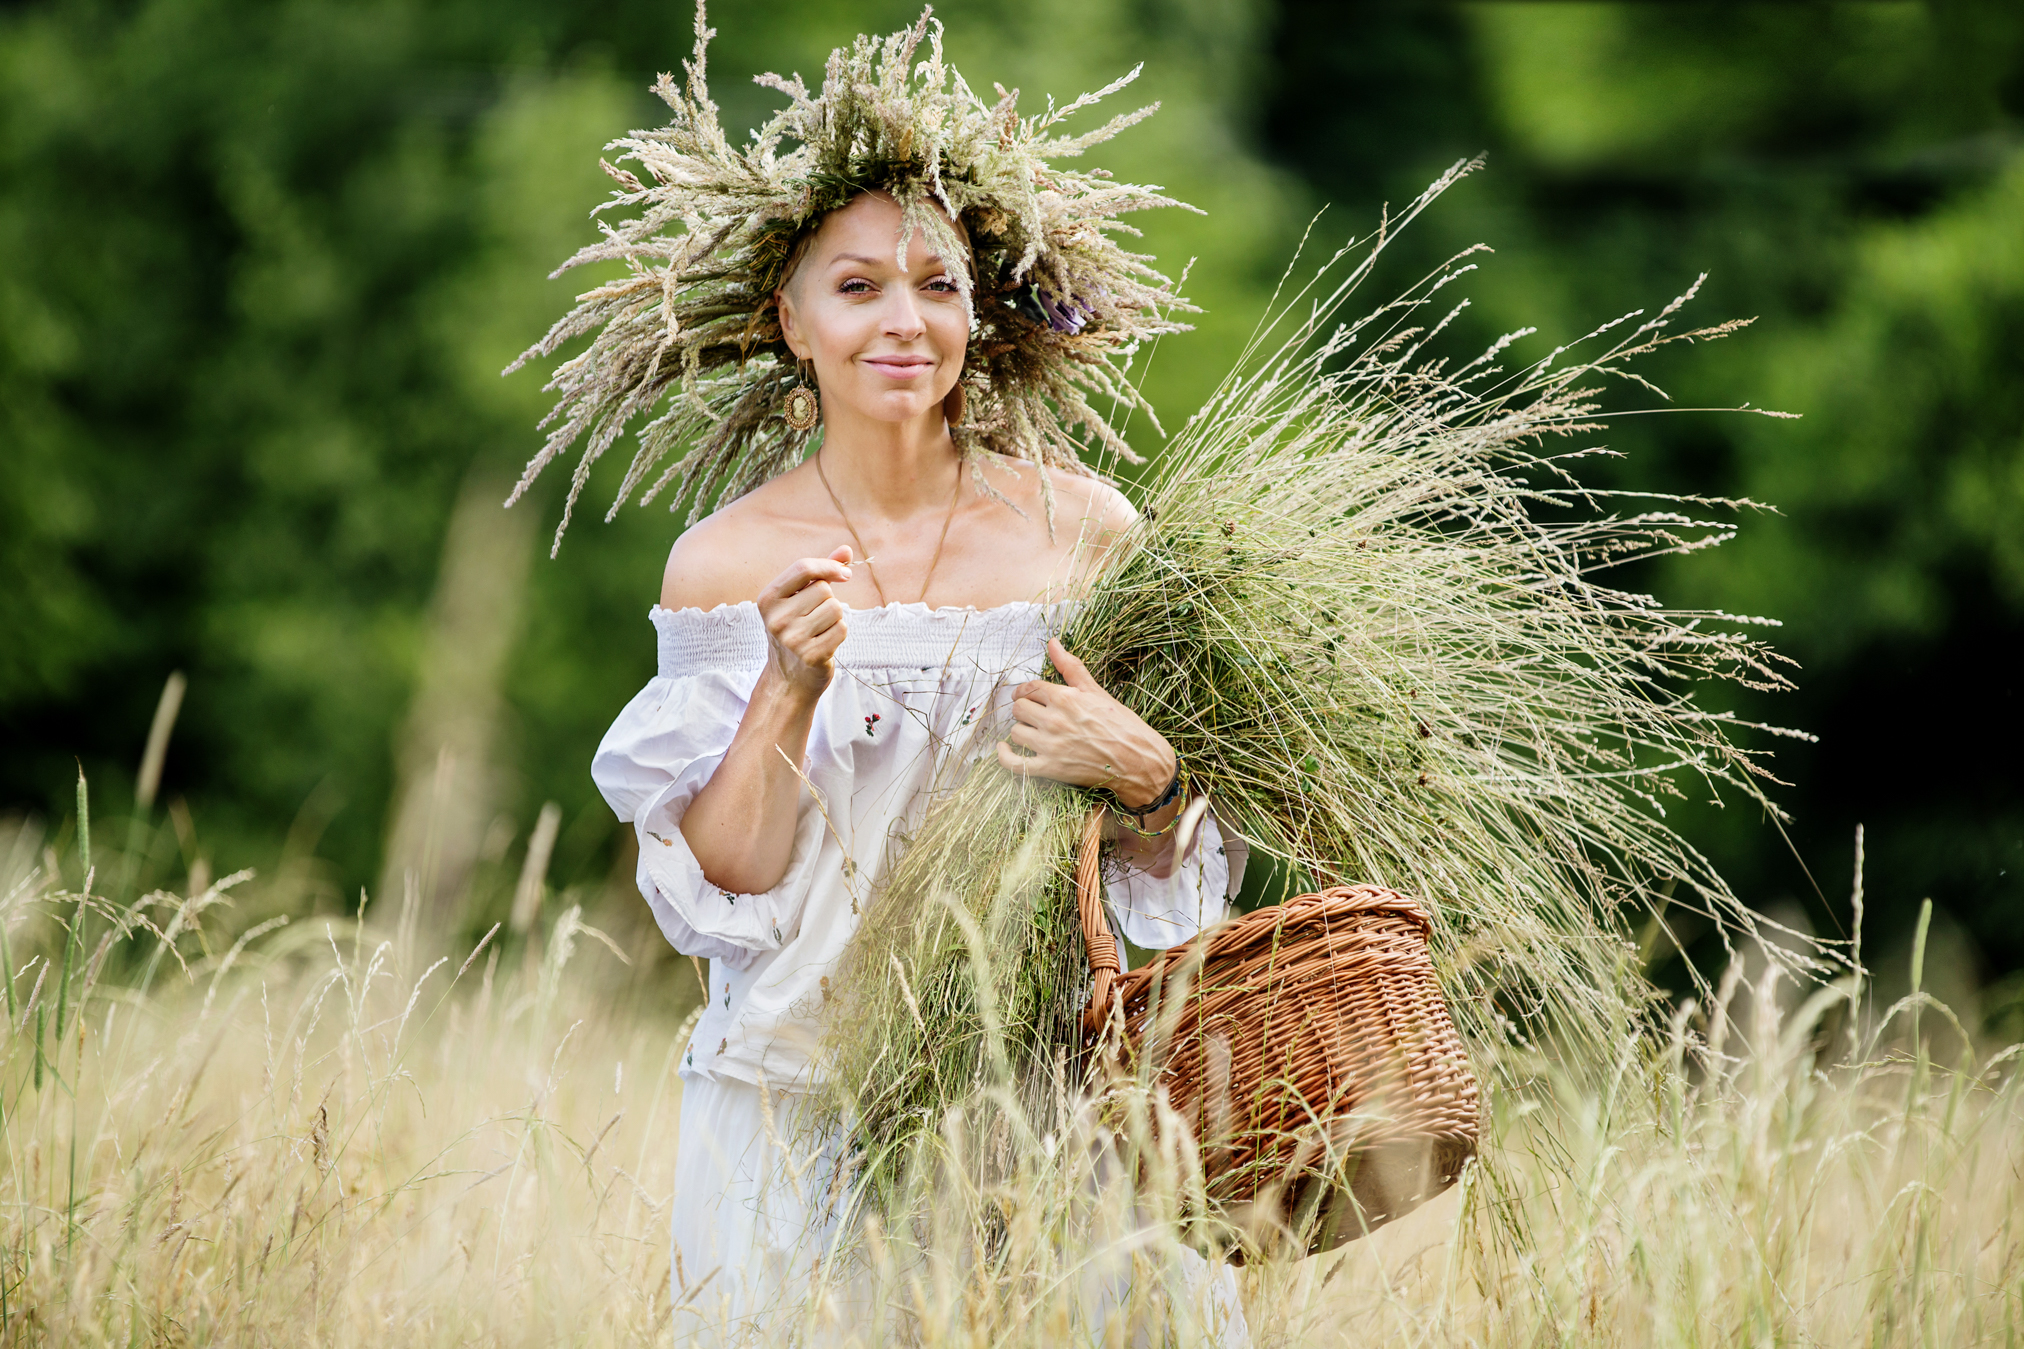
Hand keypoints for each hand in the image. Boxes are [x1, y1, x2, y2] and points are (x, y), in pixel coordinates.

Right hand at [757, 547, 853, 698]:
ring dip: (835, 618)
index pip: (803, 568)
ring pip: (836, 609)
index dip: (829, 566)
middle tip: (815, 618)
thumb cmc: (796, 631)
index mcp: (768, 598)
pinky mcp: (811, 655)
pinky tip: (825, 643)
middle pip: (824, 590)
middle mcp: (776, 618)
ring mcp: (792, 638)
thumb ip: (821, 573)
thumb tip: (846, 550)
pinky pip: (842, 629)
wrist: (789, 679)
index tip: (844, 574)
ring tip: (819, 631)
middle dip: (829, 600)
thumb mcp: (799, 600)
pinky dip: (840, 633)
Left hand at [996, 638, 1176, 806]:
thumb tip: (1053, 643)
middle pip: (1018, 709)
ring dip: (1021, 730)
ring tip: (1033, 731)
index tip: (1025, 695)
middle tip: (1033, 713)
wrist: (1137, 760)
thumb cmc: (1120, 724)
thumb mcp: (1095, 690)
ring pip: (1016, 732)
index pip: (1029, 688)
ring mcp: (1050, 746)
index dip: (1025, 691)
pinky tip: (1004, 750)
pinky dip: (1004, 756)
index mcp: (1064, 698)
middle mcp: (1054, 720)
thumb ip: (1070, 666)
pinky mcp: (1050, 769)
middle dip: (1023, 709)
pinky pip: (1014, 764)